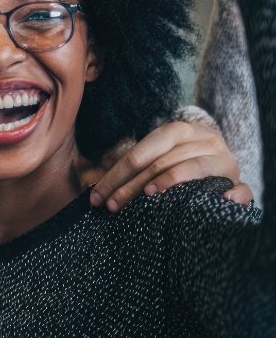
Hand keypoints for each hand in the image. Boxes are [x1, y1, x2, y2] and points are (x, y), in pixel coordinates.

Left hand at [90, 120, 250, 211]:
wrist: (220, 156)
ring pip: (193, 168)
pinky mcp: (237, 180)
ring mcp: (222, 160)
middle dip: (131, 186)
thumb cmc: (180, 159)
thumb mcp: (159, 154)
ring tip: (149, 195)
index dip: (116, 175)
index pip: (140, 154)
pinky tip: (224, 201)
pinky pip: (241, 188)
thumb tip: (96, 191)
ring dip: (170, 181)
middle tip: (112, 205)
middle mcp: (202, 140)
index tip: (97, 196)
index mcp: (177, 131)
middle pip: (161, 162)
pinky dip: (234, 194)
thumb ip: (135, 167)